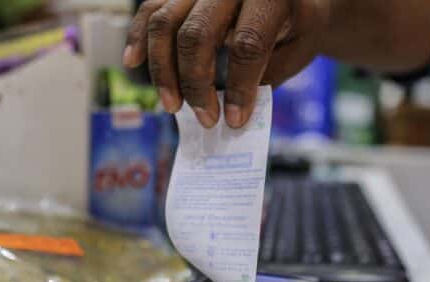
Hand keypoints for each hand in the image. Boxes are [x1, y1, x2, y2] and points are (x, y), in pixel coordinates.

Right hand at [123, 0, 329, 127]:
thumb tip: (231, 113)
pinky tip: (133, 62)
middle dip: (197, 84)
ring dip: (164, 70)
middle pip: (198, 34)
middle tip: (206, 119)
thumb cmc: (296, 29)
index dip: (240, 87)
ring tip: (173, 105)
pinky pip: (151, 9)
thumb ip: (266, 76)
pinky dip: (138, 36)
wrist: (294, 0)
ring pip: (165, 22)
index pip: (247, 44)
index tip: (235, 120)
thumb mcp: (296, 51)